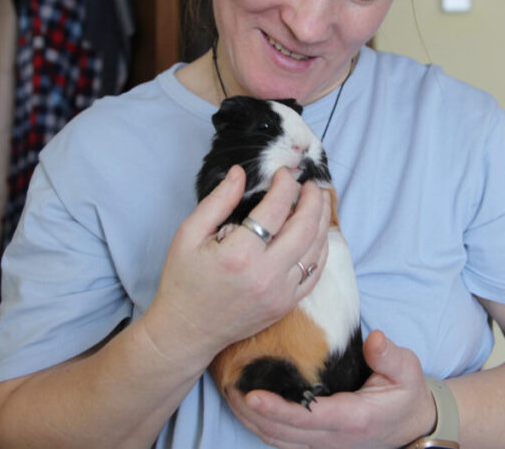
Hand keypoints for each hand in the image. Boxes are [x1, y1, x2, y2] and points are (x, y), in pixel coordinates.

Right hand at [141, 165, 331, 361]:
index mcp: (239, 254)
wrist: (185, 332)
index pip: (276, 209)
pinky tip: (317, 233)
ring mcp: (280, 293)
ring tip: (319, 201)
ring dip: (322, 221)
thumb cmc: (183, 281)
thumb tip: (240, 172)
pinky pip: (315, 273)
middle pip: (305, 227)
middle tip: (310, 185)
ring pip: (316, 249)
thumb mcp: (189, 234)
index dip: (285, 185)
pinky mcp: (286, 305)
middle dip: (313, 199)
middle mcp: (266, 275)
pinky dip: (321, 249)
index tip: (283, 173)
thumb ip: (218, 201)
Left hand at [225, 330, 435, 448]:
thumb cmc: (405, 393)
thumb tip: (374, 340)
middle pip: (284, 432)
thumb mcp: (407, 370)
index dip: (277, 408)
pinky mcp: (318, 444)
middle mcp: (335, 438)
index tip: (252, 394)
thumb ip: (389, 355)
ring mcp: (325, 445)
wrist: (413, 425)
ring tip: (229, 394)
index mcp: (354, 419)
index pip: (309, 417)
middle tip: (228, 387)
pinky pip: (283, 441)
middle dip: (253, 413)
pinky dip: (261, 427)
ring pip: (279, 440)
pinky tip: (246, 407)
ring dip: (251, 421)